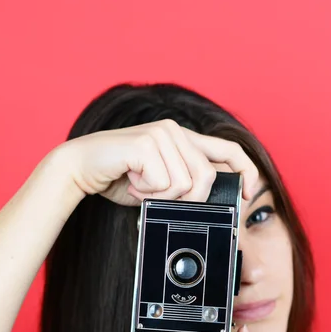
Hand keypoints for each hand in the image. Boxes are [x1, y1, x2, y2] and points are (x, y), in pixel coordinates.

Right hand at [57, 119, 258, 205]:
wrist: (81, 167)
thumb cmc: (120, 175)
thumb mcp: (160, 183)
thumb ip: (184, 185)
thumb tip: (207, 200)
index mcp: (183, 138)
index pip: (228, 149)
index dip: (246, 170)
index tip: (249, 192)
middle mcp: (175, 131)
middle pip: (206, 177)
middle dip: (188, 199)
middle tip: (160, 199)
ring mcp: (161, 134)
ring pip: (184, 184)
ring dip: (159, 196)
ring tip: (139, 186)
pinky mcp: (145, 143)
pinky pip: (162, 183)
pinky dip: (145, 192)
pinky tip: (130, 181)